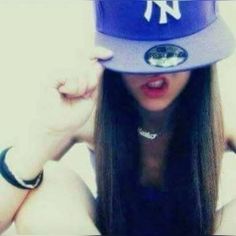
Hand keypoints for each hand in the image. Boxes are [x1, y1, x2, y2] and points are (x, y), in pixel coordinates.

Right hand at [5, 47, 112, 178]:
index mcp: (76, 75)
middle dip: (90, 83)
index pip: (88, 58)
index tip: (110, 54)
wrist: (59, 127)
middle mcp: (67, 71)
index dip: (98, 53)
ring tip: (71, 96)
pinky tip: (64, 93)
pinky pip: (70, 76)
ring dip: (81, 88)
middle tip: (82, 95)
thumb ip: (94, 81)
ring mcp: (59, 73)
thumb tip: (98, 64)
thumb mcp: (91, 96)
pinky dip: (72, 87)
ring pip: (81, 72)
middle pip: (87, 65)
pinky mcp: (51, 77)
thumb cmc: (74, 114)